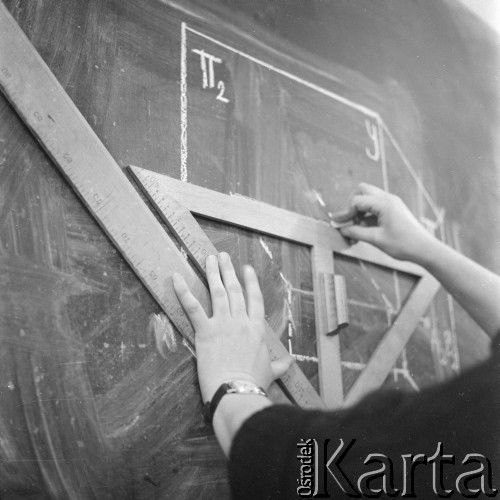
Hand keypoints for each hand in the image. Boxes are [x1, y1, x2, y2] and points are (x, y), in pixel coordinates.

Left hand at [172, 252, 292, 402]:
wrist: (238, 392)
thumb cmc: (254, 383)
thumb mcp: (271, 371)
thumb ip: (280, 364)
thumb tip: (291, 363)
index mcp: (256, 329)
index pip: (255, 299)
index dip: (251, 281)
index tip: (247, 268)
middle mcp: (241, 321)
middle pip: (235, 290)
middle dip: (229, 270)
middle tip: (222, 256)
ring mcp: (223, 324)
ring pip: (218, 292)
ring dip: (213, 273)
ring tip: (209, 259)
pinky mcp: (205, 331)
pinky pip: (193, 307)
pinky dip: (183, 291)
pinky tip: (177, 278)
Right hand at [333, 183, 434, 261]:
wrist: (425, 249)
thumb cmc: (404, 244)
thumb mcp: (376, 239)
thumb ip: (356, 233)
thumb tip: (342, 229)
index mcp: (384, 204)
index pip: (357, 201)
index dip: (345, 212)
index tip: (338, 224)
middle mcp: (388, 199)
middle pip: (362, 190)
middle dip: (351, 205)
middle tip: (347, 220)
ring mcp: (392, 203)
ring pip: (368, 198)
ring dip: (359, 211)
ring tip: (354, 229)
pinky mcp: (394, 210)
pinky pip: (375, 207)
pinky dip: (367, 215)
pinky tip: (363, 230)